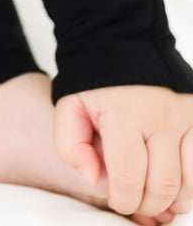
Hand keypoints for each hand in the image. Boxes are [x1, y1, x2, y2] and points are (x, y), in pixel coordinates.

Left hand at [54, 85, 192, 221]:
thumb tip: (94, 179)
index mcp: (124, 115)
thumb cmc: (94, 80)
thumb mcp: (68, 106)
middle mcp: (161, 118)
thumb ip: (70, 146)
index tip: (116, 200)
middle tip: (134, 202)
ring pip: (187, 182)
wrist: (121, 42)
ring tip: (152, 197)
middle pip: (161, 186)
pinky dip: (189, 185)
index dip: (122, 200)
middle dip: (146, 204)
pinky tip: (174, 187)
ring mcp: (185, 118)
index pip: (128, 178)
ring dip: (171, 200)